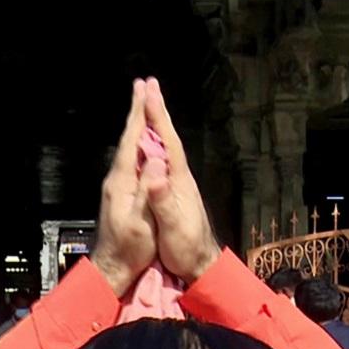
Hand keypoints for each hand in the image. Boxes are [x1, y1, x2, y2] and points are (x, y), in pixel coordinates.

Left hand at [91, 80, 159, 295]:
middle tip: (142, 86)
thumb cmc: (129, 250)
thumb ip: (148, 192)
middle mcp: (116, 180)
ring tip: (143, 108)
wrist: (111, 268)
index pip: (131, 141)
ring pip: (129, 148)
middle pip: (128, 140)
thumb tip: (154, 162)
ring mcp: (117, 188)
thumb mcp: (141, 223)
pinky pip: (131, 160)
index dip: (139, 115)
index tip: (143, 91)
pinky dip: (138, 144)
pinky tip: (143, 144)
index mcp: (121, 183)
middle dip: (136, 113)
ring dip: (137, 126)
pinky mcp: (120, 195)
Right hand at [142, 78, 219, 282]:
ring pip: (165, 146)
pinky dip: (154, 144)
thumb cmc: (186, 249)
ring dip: (156, 124)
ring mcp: (178, 184)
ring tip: (148, 104)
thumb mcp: (174, 228)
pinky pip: (162, 159)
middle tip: (149, 85)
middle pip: (168, 138)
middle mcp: (180, 178)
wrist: (201, 264)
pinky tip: (149, 142)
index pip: (168, 143)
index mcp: (179, 182)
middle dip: (158, 111)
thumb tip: (156, 174)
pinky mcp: (173, 192)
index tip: (148, 93)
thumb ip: (164, 201)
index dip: (158, 118)